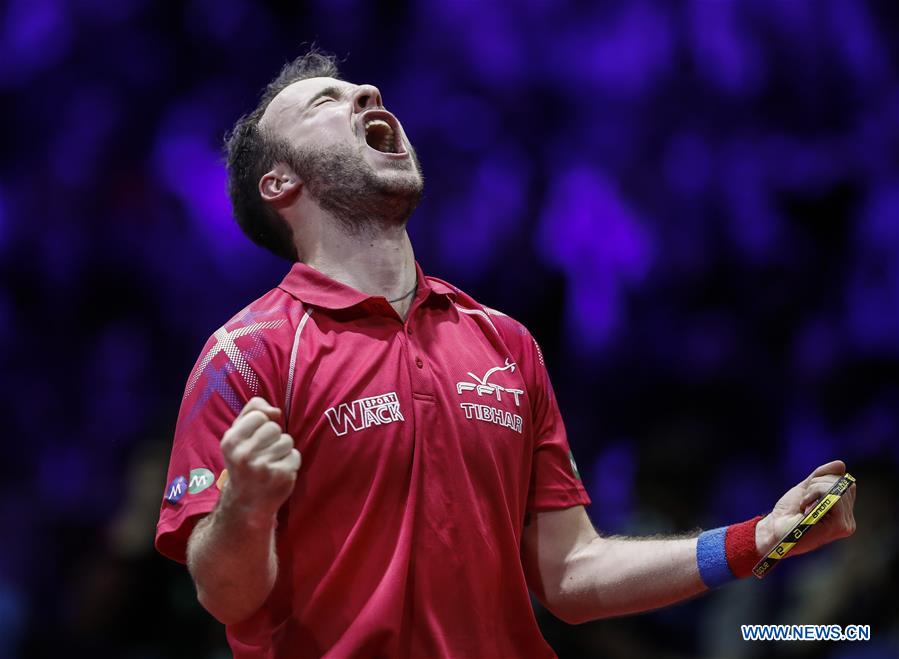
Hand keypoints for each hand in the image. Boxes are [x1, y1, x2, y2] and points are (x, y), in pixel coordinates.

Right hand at [219, 397, 300, 524]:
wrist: (246, 503)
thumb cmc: (244, 462)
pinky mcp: (281, 476)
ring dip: (282, 450)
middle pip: (274, 427)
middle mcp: (244, 455)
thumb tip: (275, 410)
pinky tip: (278, 472)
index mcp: (231, 441)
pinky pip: (295, 455)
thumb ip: (252, 411)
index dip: (261, 424)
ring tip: (270, 463)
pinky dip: (290, 462)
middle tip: (263, 454)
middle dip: (272, 438)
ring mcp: (263, 467)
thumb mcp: (237, 435)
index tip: (254, 439)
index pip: (258, 415)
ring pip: (287, 440)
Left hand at [756, 460, 855, 556]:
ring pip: (836, 486)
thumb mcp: (806, 489)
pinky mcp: (840, 525)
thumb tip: (841, 464)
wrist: (775, 529)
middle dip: (818, 483)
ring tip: (804, 505)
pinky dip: (814, 493)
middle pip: (842, 482)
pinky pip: (832, 494)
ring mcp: (846, 524)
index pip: (845, 483)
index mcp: (843, 512)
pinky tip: (805, 507)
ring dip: (813, 489)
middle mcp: (848, 520)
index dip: (823, 480)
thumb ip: (822, 476)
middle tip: (804, 501)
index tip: (808, 494)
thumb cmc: (789, 512)